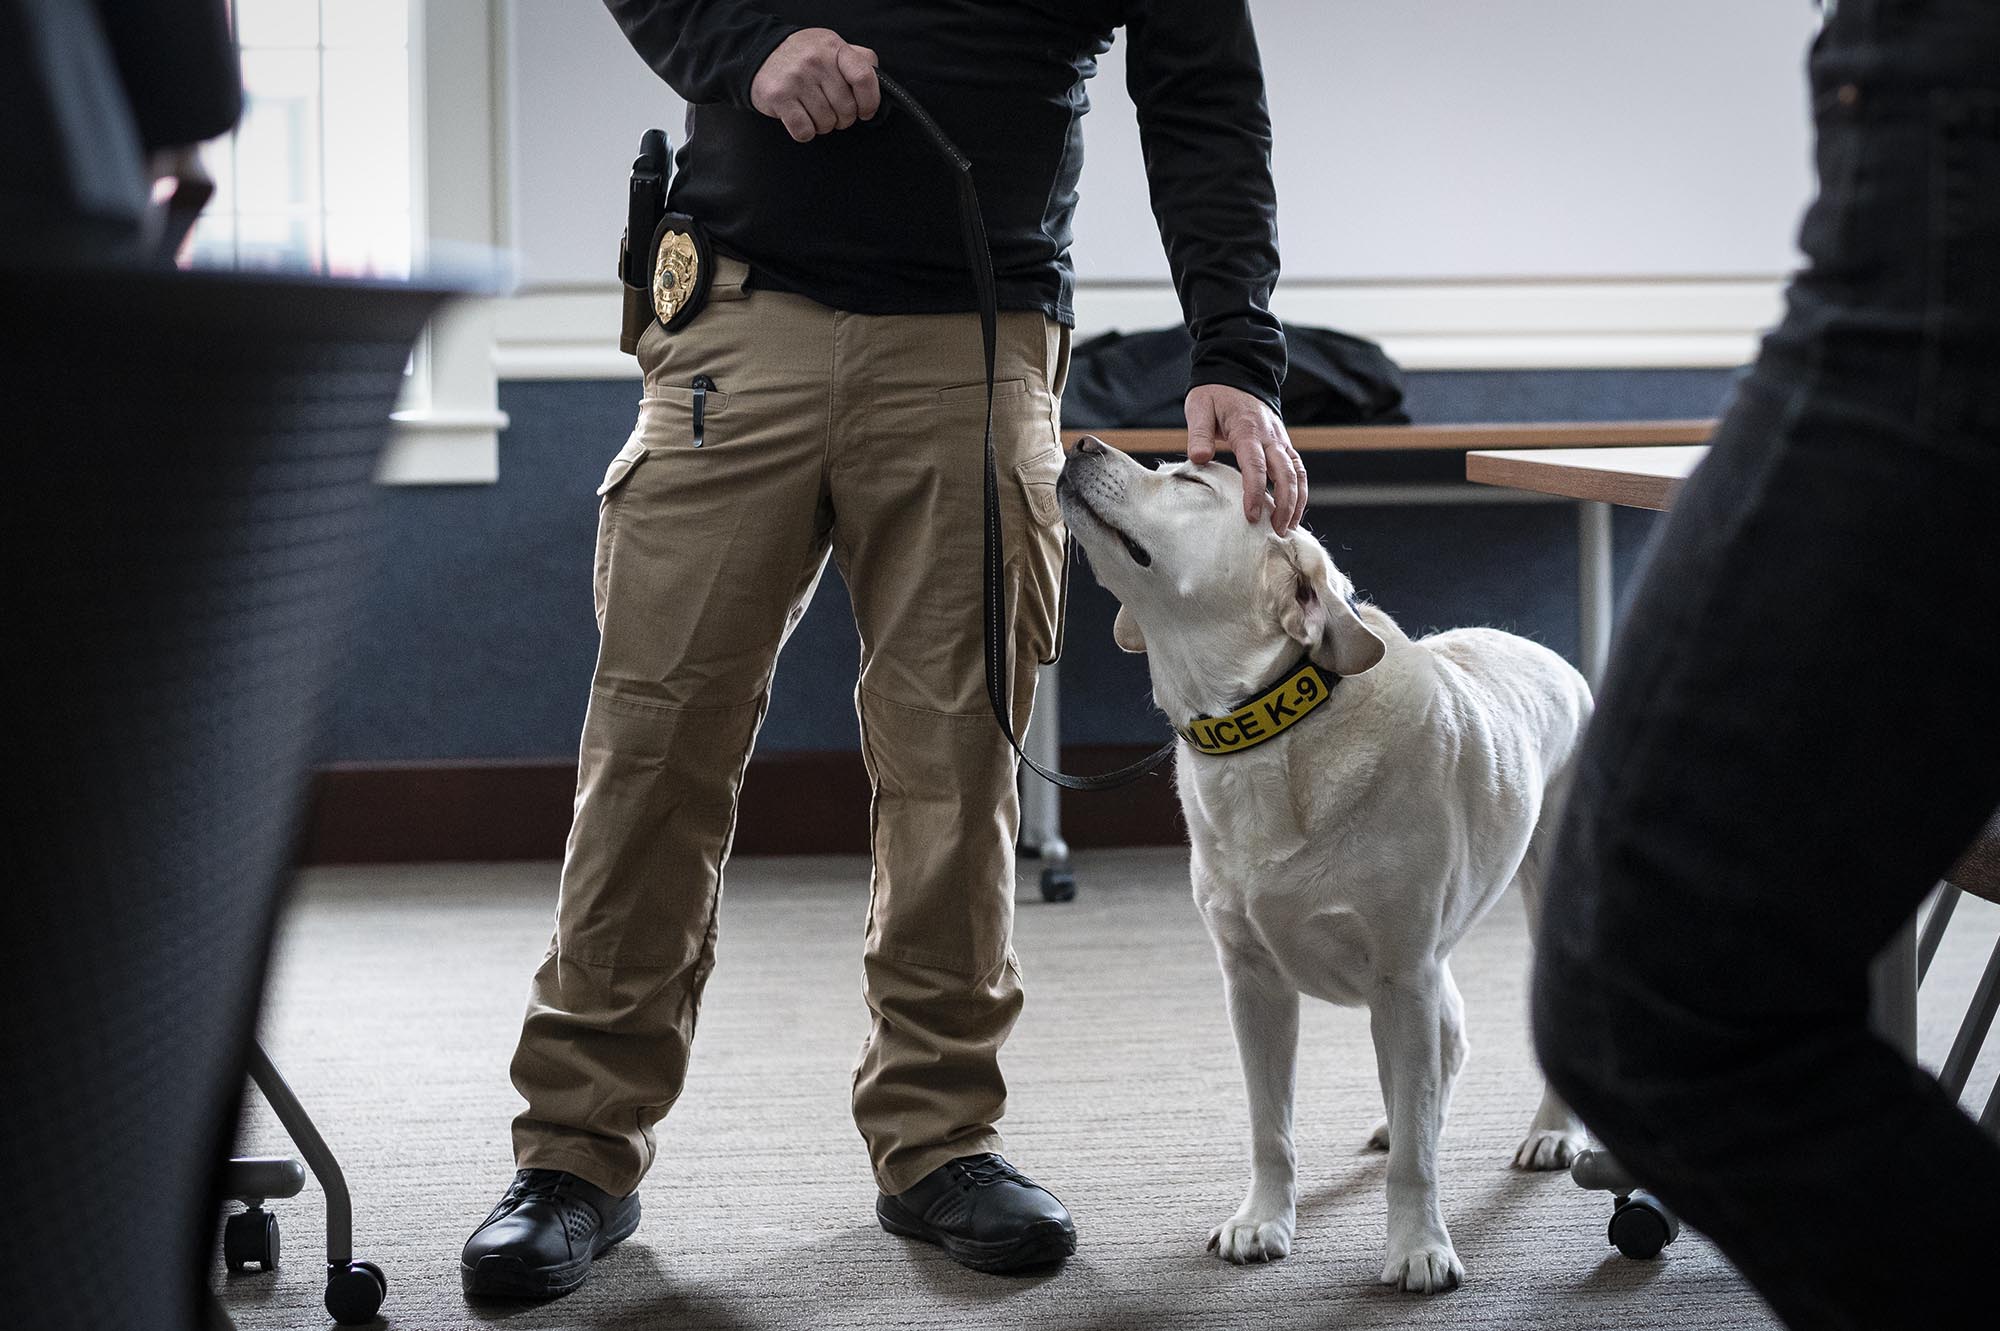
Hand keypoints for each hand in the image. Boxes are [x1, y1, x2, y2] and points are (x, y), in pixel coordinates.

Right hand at [751, 29, 880, 142]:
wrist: (758, 54)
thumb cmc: (802, 56)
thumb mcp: (830, 46)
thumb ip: (857, 58)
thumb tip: (879, 77)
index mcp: (834, 48)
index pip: (865, 78)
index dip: (870, 102)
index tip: (865, 111)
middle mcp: (815, 61)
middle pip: (847, 109)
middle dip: (843, 118)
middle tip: (831, 110)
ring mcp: (796, 79)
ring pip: (827, 123)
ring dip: (822, 125)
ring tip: (813, 110)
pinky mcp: (779, 97)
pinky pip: (805, 131)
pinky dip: (805, 132)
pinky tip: (800, 118)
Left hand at [1184, 384, 1304, 533]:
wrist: (1238, 374)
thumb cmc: (1215, 394)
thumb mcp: (1199, 407)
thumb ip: (1199, 434)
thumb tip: (1199, 458)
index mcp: (1247, 429)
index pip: (1255, 465)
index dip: (1256, 492)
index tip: (1252, 515)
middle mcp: (1270, 436)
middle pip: (1286, 474)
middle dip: (1286, 504)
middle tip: (1278, 532)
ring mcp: (1280, 440)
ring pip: (1298, 473)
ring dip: (1298, 501)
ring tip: (1289, 528)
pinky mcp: (1283, 444)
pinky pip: (1297, 469)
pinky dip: (1300, 490)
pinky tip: (1294, 510)